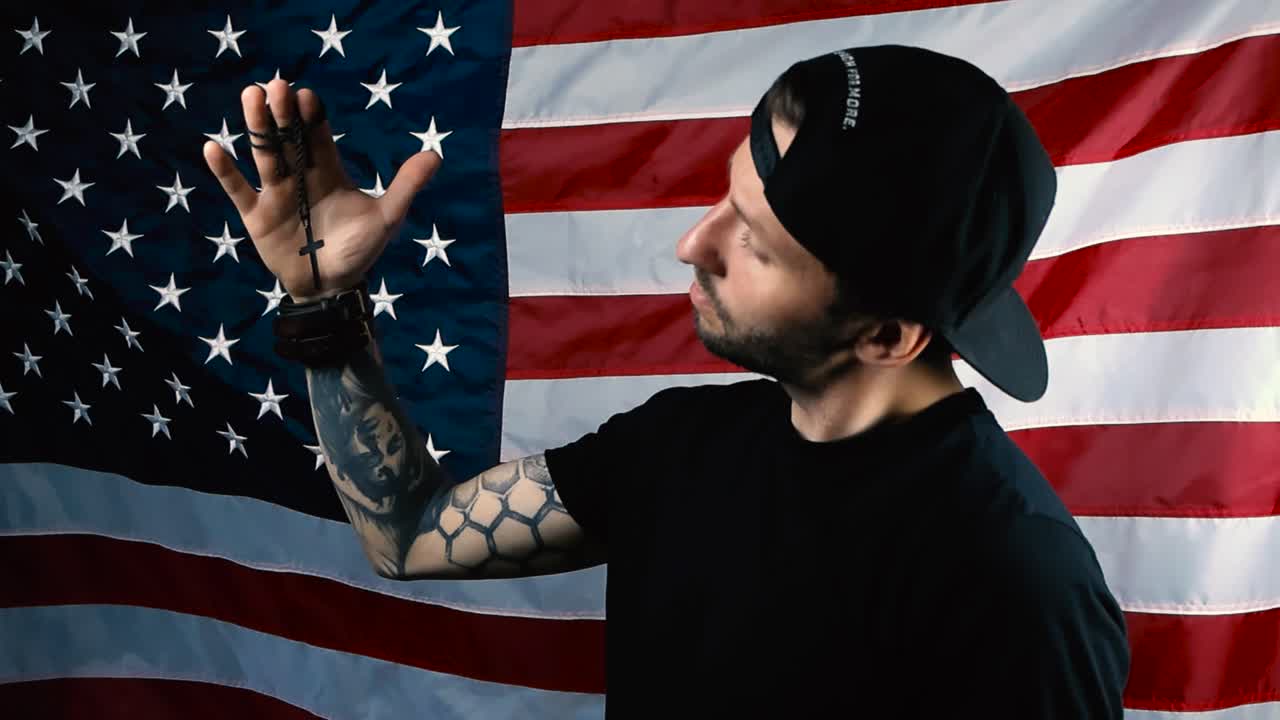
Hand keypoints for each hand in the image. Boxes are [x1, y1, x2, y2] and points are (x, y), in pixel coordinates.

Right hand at [203, 79, 440, 301]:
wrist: (332, 287)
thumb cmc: (360, 250)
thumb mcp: (387, 217)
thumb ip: (406, 185)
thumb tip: (436, 155)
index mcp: (328, 171)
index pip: (318, 136)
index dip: (312, 116)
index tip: (307, 95)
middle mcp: (300, 176)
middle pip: (288, 138)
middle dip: (282, 113)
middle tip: (275, 86)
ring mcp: (275, 194)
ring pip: (263, 155)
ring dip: (256, 128)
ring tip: (250, 97)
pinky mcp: (256, 216)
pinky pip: (237, 190)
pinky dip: (226, 171)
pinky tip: (213, 147)